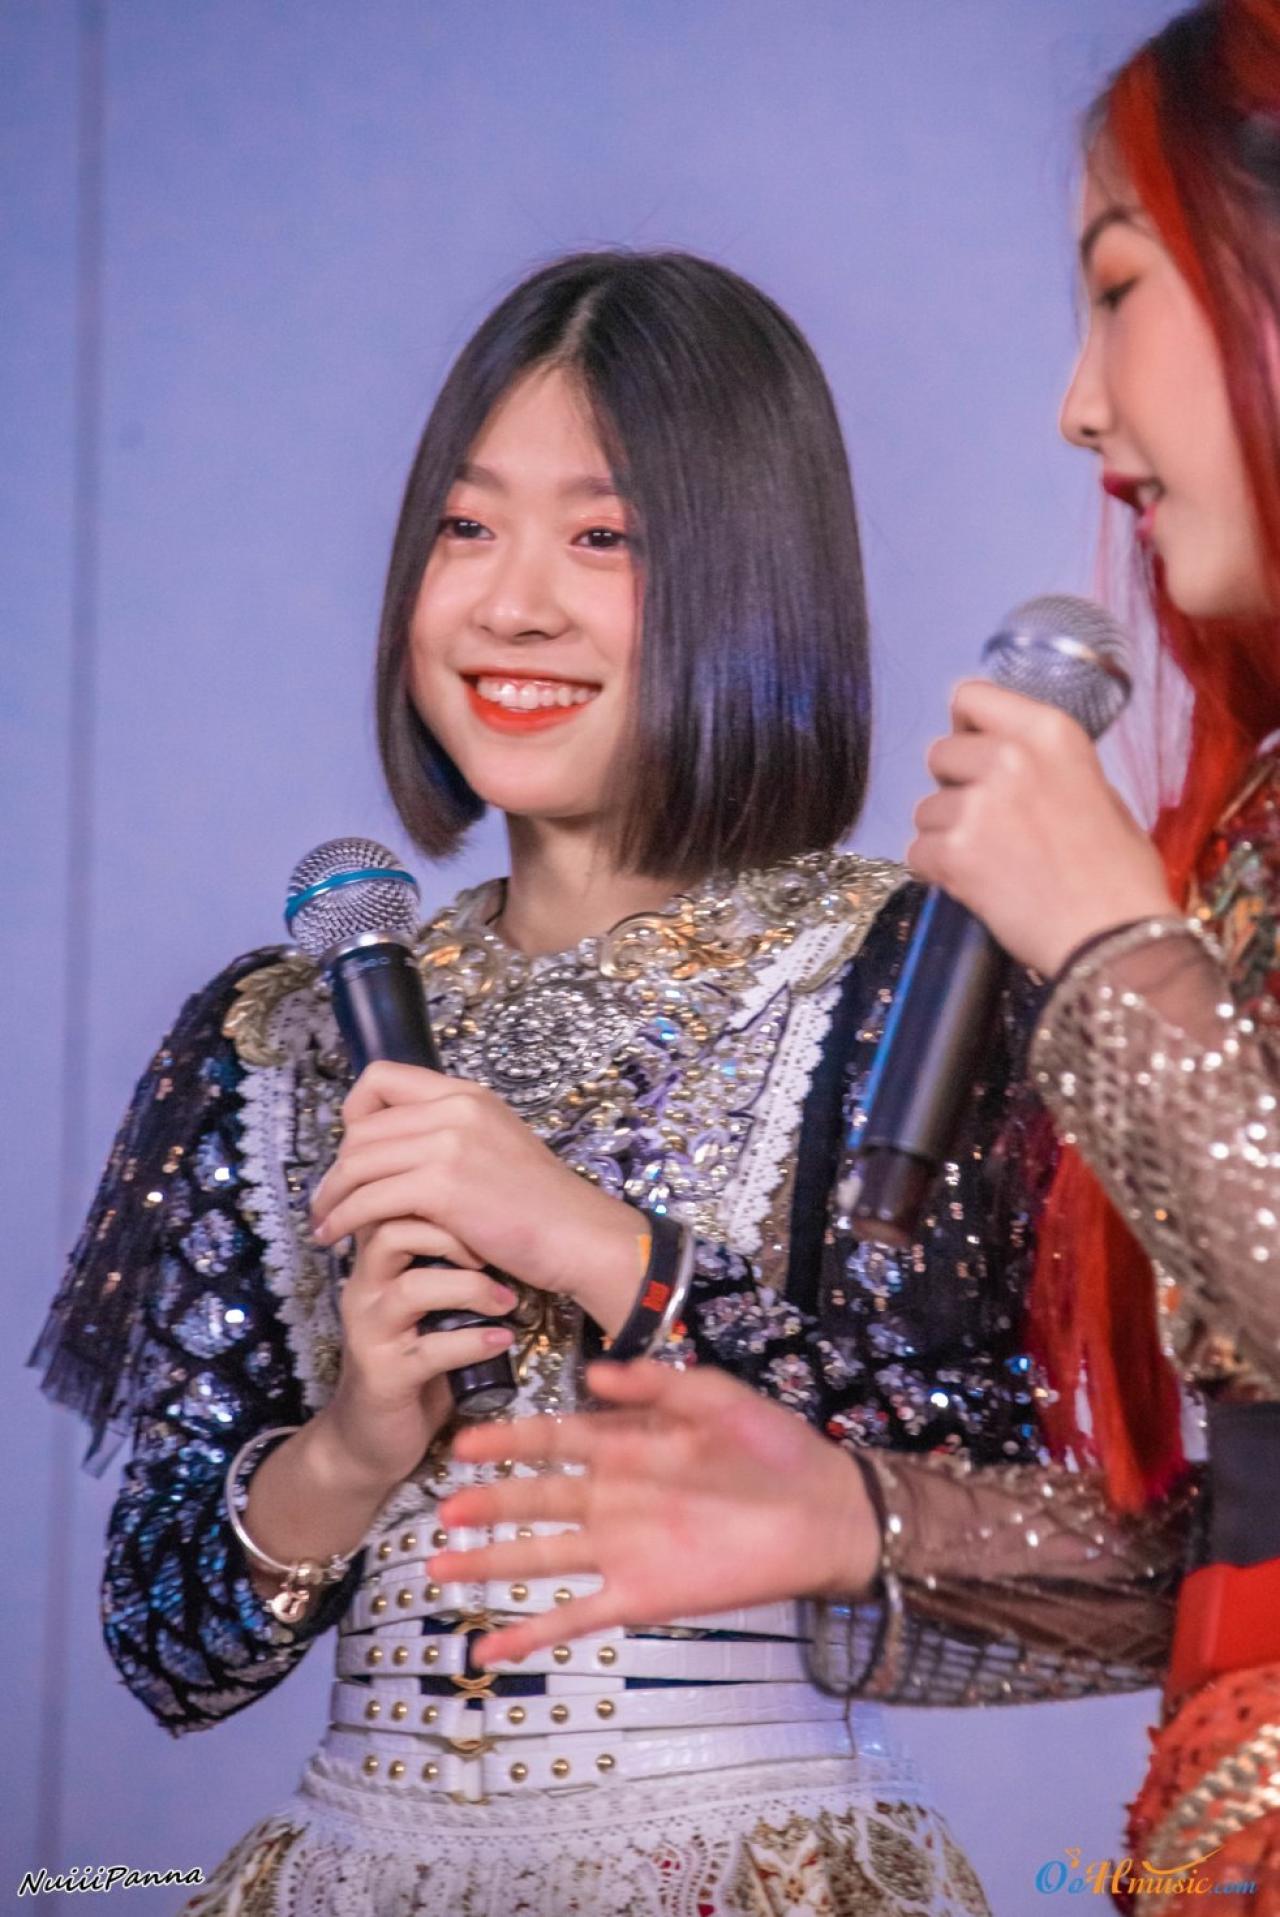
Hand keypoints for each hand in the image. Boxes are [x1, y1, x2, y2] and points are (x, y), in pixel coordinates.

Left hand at [311, 1062, 647, 1334]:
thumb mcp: (494, 1146)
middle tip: (331, 1201)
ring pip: (357, 1163)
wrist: (578, 1235)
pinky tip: (337, 1238)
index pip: (380, 1078)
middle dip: (337, 1168)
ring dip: (332, 1198)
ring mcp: (448, 1144)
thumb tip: (392, 1153)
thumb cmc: (540, 1205)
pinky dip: (344, 1220)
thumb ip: (449, 1137)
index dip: (354, 1114)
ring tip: (324, 1224)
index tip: (352, 1152)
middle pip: (361, 1128)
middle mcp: (454, 1108)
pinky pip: (369, 1199)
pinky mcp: (442, 1186)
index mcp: (465, 1094)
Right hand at [317, 1214, 516, 1492]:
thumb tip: (504, 1222)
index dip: (438, 1198)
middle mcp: (363, 1290)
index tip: (486, 1212)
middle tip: (496, 1254)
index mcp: (373, 1265)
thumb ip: (445, 1262)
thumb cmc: (411, 1359)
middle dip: (453, 1234)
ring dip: (469, 1288)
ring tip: (507, 1303)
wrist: (369, 1438)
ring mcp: (369, 1333)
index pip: (390, 1204)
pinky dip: (472, 1343)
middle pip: (392, 1231)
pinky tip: (501, 1342)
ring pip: (412, 1287)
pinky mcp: (383, 1377)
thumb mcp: (426, 1303)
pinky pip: (428, 1350)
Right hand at [428, 1360, 881, 1666]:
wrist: (823, 1512)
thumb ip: (656, 1383)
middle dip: (488, 1503)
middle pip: (536, 1499)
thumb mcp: (716, 1396)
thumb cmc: (774, 1448)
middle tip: (441, 1509)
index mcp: (629, 1446)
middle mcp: (615, 1497)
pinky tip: (490, 1649)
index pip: (554, 1439)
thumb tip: (595, 1370)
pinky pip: (575, 1617)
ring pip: (541, 1557)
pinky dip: (532, 1634)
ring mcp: (622, 1549)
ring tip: (442, 1568)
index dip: (509, 1441)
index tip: (464, 1442)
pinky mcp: (640, 1594)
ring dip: (492, 1564)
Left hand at [907, 680, 1175, 975]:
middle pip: (939, 752)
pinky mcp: (954, 852)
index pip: (971, 696)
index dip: (966, 728)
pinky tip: (971, 886)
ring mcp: (977, 804)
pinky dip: (935, 872)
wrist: (1115, 938)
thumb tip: (1014, 766)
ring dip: (944, 834)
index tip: (976, 755)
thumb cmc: (1121, 874)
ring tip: (986, 863)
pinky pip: (917, 852)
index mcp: (1050, 732)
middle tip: (985, 822)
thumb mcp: (1101, 795)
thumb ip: (1049, 769)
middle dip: (953, 786)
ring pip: (925, 809)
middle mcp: (1009, 756)